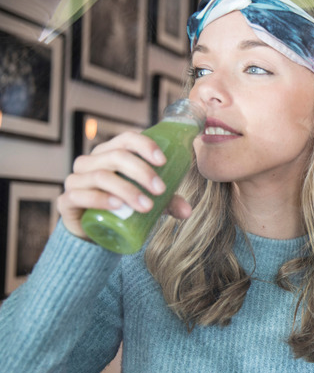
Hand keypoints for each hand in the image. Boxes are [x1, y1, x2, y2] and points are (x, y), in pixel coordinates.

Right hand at [57, 131, 191, 239]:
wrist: (95, 233)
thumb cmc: (123, 208)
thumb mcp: (148, 201)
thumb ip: (167, 202)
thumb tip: (188, 211)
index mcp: (109, 153)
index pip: (126, 139)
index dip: (144, 146)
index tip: (163, 161)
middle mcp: (90, 162)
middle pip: (116, 157)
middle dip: (142, 172)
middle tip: (161, 191)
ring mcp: (75, 180)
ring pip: (101, 176)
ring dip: (127, 190)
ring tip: (147, 206)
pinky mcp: (66, 200)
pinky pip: (80, 195)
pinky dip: (101, 199)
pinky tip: (118, 206)